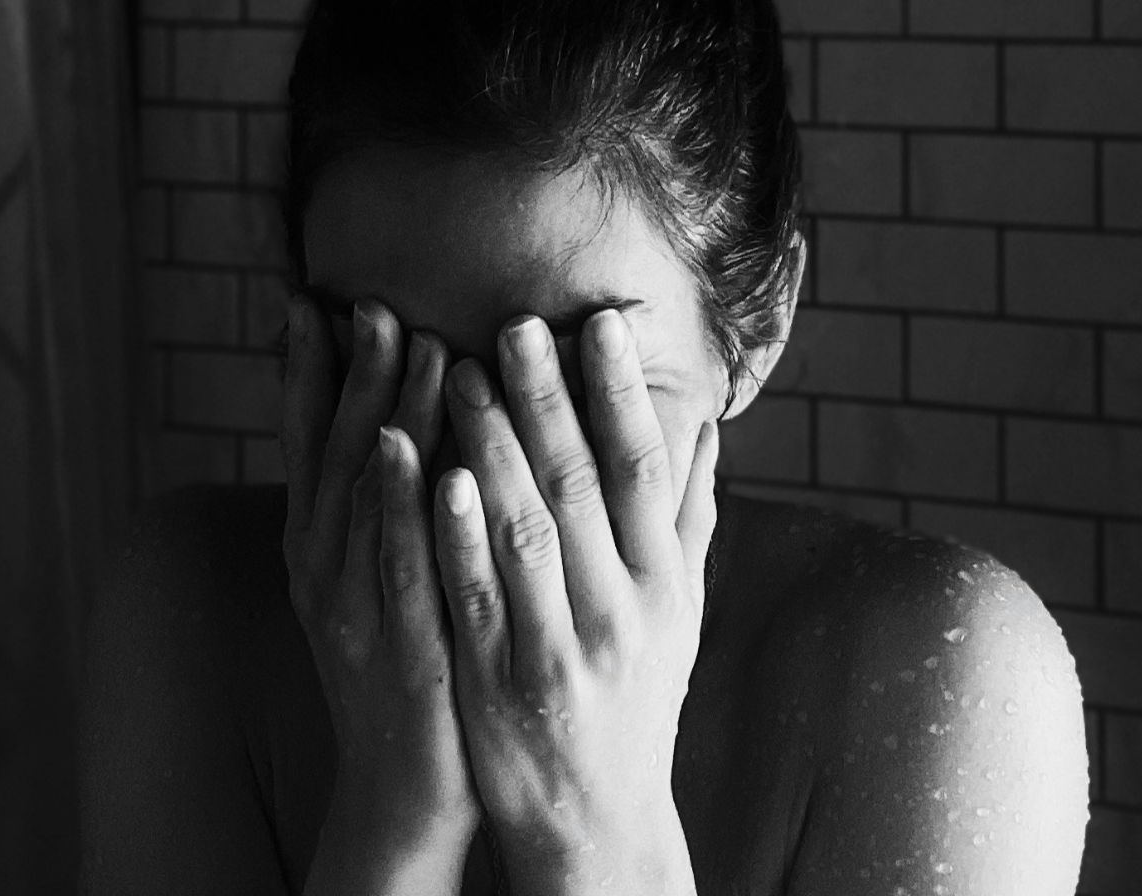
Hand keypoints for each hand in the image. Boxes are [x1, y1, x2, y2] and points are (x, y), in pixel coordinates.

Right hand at [281, 295, 479, 887]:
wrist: (404, 784)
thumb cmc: (408, 665)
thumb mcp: (382, 576)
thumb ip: (386, 505)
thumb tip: (402, 421)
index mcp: (316, 547)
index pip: (303, 443)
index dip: (302, 372)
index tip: (309, 300)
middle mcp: (319, 566)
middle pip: (333, 452)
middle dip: (351, 373)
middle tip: (373, 301)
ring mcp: (351, 605)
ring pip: (362, 493)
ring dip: (380, 412)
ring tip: (406, 341)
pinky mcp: (392, 643)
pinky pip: (393, 561)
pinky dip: (398, 503)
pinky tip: (412, 449)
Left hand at [434, 309, 716, 890]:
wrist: (598, 819)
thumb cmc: (636, 699)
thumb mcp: (679, 614)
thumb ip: (687, 519)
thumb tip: (707, 424)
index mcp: (663, 585)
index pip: (646, 470)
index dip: (622, 394)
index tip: (598, 322)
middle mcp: (621, 612)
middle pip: (583, 486)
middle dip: (546, 399)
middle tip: (511, 323)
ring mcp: (560, 649)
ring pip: (526, 531)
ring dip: (491, 447)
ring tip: (453, 372)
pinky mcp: (500, 682)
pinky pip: (476, 596)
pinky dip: (457, 533)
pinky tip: (434, 474)